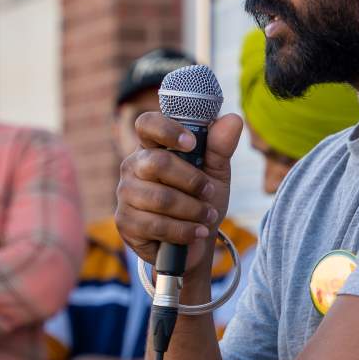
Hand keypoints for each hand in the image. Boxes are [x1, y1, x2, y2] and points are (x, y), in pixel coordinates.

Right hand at [115, 111, 242, 274]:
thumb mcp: (215, 173)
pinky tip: (196, 232)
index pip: (147, 124)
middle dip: (191, 180)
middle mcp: (133, 166)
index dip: (167, 130)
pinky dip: (183, 230)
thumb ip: (220, 147)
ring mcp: (125, 194)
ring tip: (207, 216)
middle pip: (157, 163)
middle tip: (208, 192)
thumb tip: (233, 119)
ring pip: (160, 198)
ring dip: (192, 210)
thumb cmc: (200, 199)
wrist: (194, 240)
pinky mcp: (125, 222)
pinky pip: (156, 224)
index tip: (192, 143)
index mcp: (153, 147)